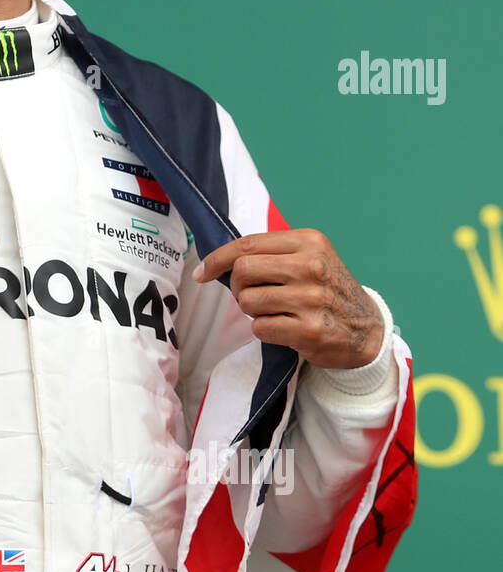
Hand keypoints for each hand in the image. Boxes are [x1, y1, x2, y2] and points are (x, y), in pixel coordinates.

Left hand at [191, 229, 382, 369]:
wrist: (368, 329)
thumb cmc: (328, 291)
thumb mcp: (310, 258)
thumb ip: (272, 254)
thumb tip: (219, 261)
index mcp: (309, 242)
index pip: (247, 245)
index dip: (217, 259)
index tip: (203, 272)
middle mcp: (311, 266)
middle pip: (242, 271)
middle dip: (237, 286)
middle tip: (251, 295)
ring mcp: (311, 299)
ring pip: (247, 301)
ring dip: (252, 311)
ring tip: (274, 312)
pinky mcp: (308, 330)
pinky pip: (260, 327)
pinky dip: (264, 330)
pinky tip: (283, 327)